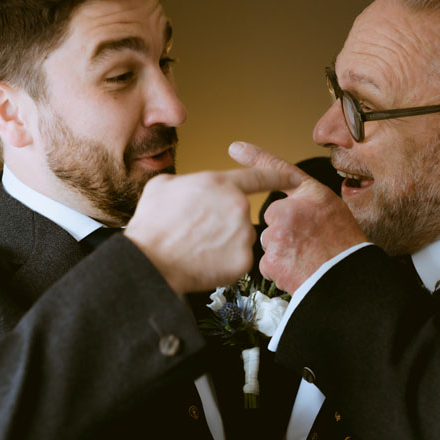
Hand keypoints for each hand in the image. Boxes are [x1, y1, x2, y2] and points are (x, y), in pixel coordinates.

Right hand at [125, 166, 302, 293]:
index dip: (277, 176)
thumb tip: (189, 186)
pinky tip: (203, 262)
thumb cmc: (151, 224)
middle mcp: (238, 207)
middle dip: (225, 220)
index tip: (291, 178)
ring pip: (240, 237)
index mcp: (220, 184)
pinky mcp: (242, 262)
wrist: (149, 262)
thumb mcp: (162, 186)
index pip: (259, 176)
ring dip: (225, 242)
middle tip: (198, 231)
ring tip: (197, 248)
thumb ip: (187, 181)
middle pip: (243, 213)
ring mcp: (243, 236)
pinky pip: (238, 260)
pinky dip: (223, 263)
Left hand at [229, 141, 366, 292]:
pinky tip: (297, 268)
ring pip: (269, 241)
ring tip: (305, 256)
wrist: (348, 276)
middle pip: (272, 218)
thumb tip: (284, 205)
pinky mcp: (270, 260)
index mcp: (307, 194)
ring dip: (281, 250)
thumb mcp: (333, 208)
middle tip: (307, 240)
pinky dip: (279, 268)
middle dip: (283, 230)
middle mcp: (288, 211)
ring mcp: (277, 236)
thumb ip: (307, 200)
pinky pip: (267, 263)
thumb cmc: (344, 244)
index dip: (255, 157)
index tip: (236, 147)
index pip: (278, 170)